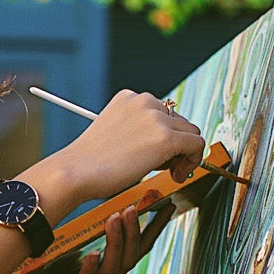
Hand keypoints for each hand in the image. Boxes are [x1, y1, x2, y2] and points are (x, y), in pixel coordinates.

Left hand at [0, 202, 172, 273]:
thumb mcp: (82, 267)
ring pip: (113, 267)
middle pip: (130, 255)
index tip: (169, 206)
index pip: (140, 248)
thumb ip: (96, 248)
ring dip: (115, 243)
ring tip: (115, 219)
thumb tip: (105, 217)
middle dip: (134, 230)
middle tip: (133, 207)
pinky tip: (92, 256)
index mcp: (113, 272)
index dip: (156, 228)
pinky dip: (90, 270)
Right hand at [59, 90, 204, 204]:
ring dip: (184, 153)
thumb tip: (160, 146)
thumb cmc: (89, 162)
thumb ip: (137, 131)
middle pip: (179, 121)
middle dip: (176, 145)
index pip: (163, 112)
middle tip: (164, 166)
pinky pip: (196, 145)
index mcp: (129, 98)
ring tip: (169, 171)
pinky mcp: (165, 138)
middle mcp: (144, 101)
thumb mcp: (114, 134)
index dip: (165, 135)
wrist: (76, 171)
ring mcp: (156, 118)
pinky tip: (177, 175)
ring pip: (191, 132)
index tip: (157, 154)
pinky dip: (193, 161)